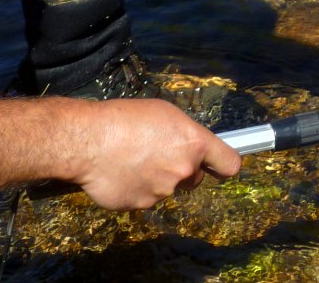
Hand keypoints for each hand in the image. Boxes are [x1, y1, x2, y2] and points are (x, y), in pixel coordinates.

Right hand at [68, 98, 241, 209]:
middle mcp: (183, 170)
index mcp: (194, 144)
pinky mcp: (140, 205)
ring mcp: (162, 192)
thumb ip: (185, 135)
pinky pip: (143, 198)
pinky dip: (135, 189)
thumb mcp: (165, 113)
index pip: (229, 164)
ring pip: (167, 188)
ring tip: (132, 159)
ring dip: (155, 178)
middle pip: (194, 177)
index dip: (224, 165)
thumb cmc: (125, 118)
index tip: (219, 166)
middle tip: (158, 154)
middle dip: (182, 170)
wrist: (88, 141)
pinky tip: (120, 172)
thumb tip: (189, 147)